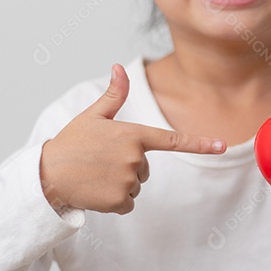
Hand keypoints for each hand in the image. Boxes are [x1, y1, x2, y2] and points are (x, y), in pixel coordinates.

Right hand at [39, 64, 224, 214]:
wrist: (47, 174)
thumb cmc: (71, 142)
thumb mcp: (93, 116)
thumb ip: (114, 95)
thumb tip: (119, 67)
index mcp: (133, 135)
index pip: (173, 140)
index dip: (200, 143)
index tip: (223, 147)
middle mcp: (135, 158)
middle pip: (146, 168)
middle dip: (128, 167)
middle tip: (101, 162)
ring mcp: (128, 180)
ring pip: (136, 186)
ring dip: (119, 183)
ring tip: (95, 175)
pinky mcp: (119, 200)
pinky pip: (128, 203)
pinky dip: (114, 201)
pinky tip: (96, 191)